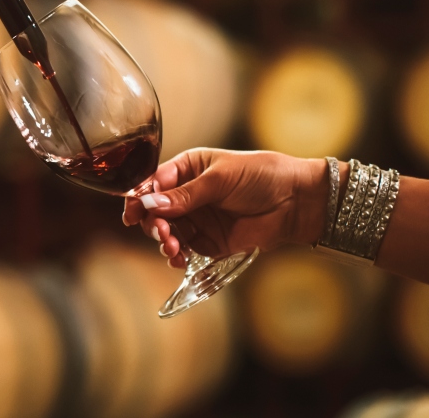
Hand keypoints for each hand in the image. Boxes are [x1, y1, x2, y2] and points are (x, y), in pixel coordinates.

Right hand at [122, 149, 326, 267]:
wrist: (297, 201)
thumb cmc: (261, 175)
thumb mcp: (220, 179)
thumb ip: (186, 195)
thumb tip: (151, 203)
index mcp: (186, 169)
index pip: (153, 184)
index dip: (139, 198)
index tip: (131, 213)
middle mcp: (187, 195)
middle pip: (155, 211)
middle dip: (152, 223)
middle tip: (162, 232)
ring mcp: (198, 219)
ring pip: (167, 233)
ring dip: (164, 241)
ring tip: (173, 248)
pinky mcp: (210, 241)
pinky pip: (185, 250)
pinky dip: (177, 256)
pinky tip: (178, 259)